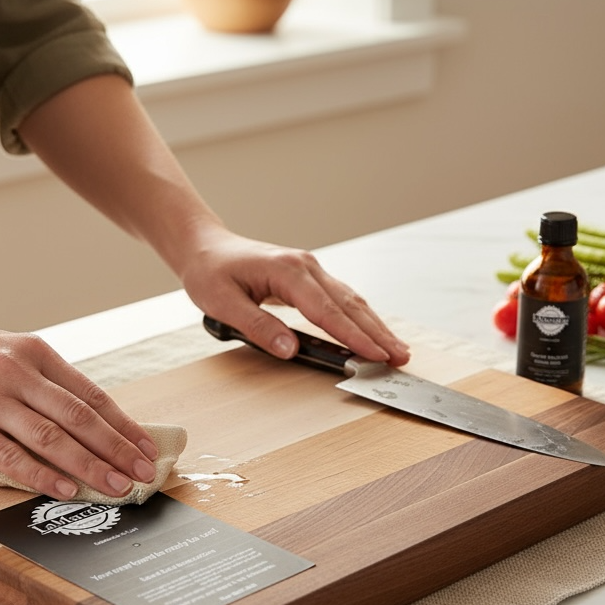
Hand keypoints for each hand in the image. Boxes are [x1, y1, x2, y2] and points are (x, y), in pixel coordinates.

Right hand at [0, 317, 158, 500]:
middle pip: (80, 417)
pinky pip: (9, 456)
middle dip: (117, 449)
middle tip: (144, 473)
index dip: (123, 425)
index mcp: (33, 353)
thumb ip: (42, 380)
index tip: (147, 448)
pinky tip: (65, 489)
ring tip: (117, 486)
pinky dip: (41, 475)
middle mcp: (15, 372)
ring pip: (51, 437)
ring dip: (90, 466)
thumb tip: (88, 420)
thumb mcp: (4, 351)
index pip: (91, 394)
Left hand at [177, 228, 410, 365]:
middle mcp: (307, 266)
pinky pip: (341, 298)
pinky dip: (360, 317)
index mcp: (288, 271)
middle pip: (350, 305)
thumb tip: (290, 350)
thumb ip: (258, 326)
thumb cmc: (210, 272)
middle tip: (400, 358)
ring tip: (396, 349)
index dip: (354, 336)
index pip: (327, 311)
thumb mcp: (222, 303)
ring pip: (351, 300)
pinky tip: (372, 331)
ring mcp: (311, 269)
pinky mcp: (309, 276)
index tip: (376, 355)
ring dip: (374, 326)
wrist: (204, 246)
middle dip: (377, 333)